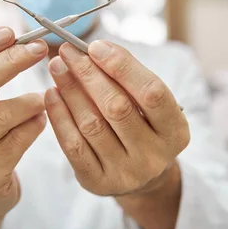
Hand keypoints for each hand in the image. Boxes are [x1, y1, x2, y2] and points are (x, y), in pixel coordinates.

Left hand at [44, 41, 189, 197]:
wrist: (141, 177)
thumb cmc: (144, 127)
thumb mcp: (150, 106)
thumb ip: (130, 79)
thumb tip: (94, 49)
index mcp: (175, 132)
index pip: (151, 92)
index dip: (122, 66)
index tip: (95, 46)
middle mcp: (154, 156)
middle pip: (117, 107)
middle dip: (88, 74)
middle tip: (67, 52)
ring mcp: (126, 173)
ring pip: (91, 124)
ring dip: (70, 90)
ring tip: (57, 68)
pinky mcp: (97, 182)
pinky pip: (73, 145)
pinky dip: (59, 116)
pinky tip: (52, 95)